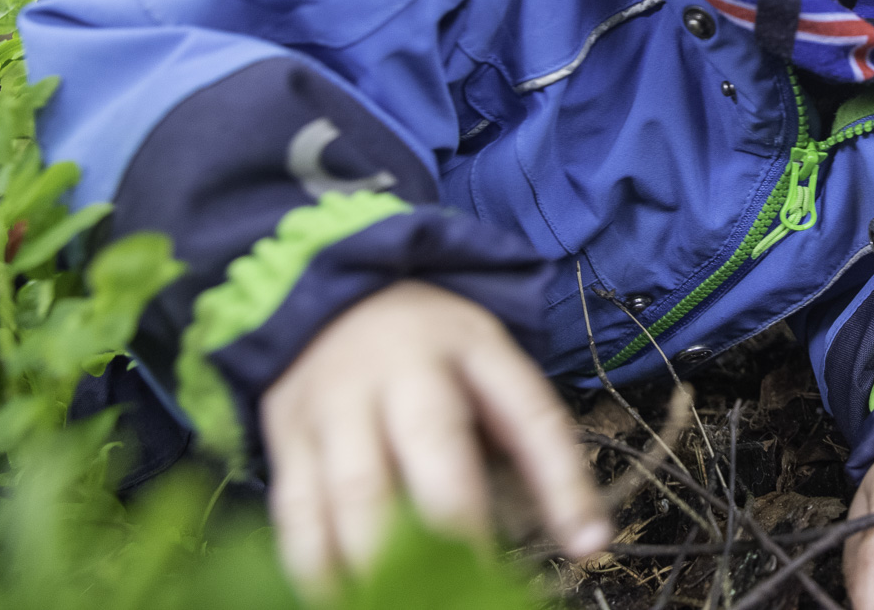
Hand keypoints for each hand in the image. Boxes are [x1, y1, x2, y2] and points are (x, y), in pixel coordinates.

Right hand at [261, 280, 610, 590]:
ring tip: (408, 598)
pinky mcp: (288, 437)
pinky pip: (299, 513)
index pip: (531, 415)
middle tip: (477, 583)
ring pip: (358, 490)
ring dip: (386, 561)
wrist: (334, 294)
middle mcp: (403, 371)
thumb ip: (531, 446)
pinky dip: (319, 567)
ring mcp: (338, 403)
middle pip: (434, 449)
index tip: (586, 545)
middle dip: (459, 527)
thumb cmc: (433, 352)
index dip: (562, 484)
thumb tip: (585, 541)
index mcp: (474, 349)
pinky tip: (343, 597)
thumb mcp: (493, 370)